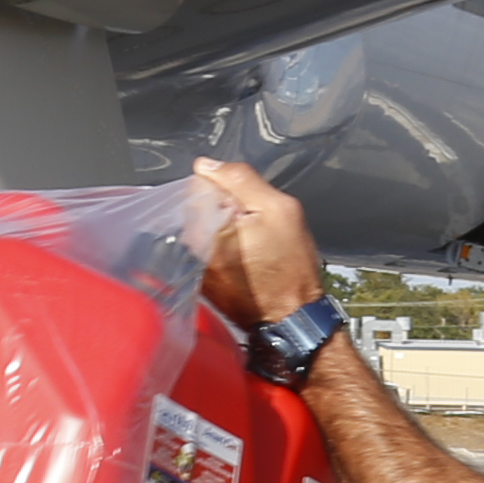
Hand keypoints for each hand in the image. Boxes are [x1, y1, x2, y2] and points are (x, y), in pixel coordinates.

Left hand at [191, 160, 325, 333]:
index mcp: (205, 226)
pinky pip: (207, 249)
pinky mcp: (201, 280)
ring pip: (204, 227)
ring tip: (252, 246)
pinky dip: (224, 248)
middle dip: (224, 209)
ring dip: (225, 229)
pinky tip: (247, 260)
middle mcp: (191, 246)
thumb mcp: (279, 210)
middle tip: (254, 228)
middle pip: (199, 207)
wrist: (292, 317)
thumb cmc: (291, 268)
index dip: (226, 188)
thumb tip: (206, 165)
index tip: (248, 206)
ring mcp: (194, 265)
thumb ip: (241, 180)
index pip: (199, 185)